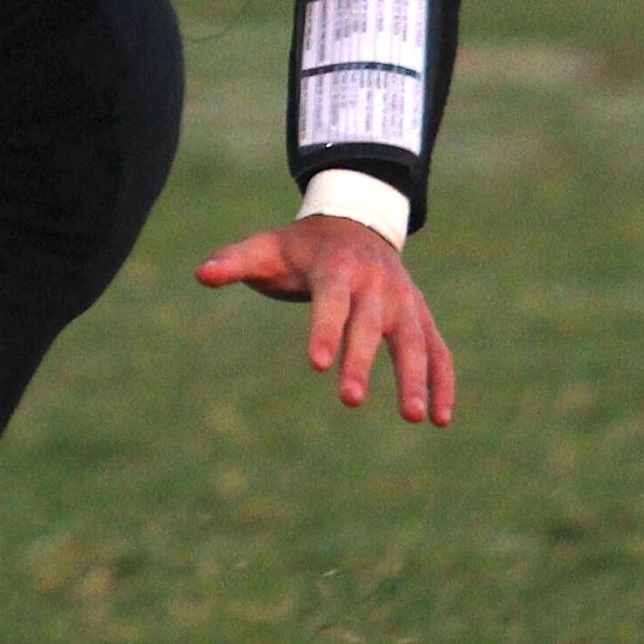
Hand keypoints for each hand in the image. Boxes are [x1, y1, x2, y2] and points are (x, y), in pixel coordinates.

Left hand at [198, 215, 457, 426]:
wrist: (355, 224)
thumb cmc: (302, 248)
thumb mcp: (267, 248)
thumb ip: (235, 262)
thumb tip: (200, 274)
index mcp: (337, 268)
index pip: (332, 300)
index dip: (325, 330)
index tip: (317, 364)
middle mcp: (377, 285)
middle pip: (371, 325)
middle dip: (363, 361)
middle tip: (351, 401)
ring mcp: (404, 302)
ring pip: (415, 340)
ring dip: (418, 378)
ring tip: (415, 418)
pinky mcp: (421, 317)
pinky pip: (438, 350)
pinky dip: (443, 382)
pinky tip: (439, 420)